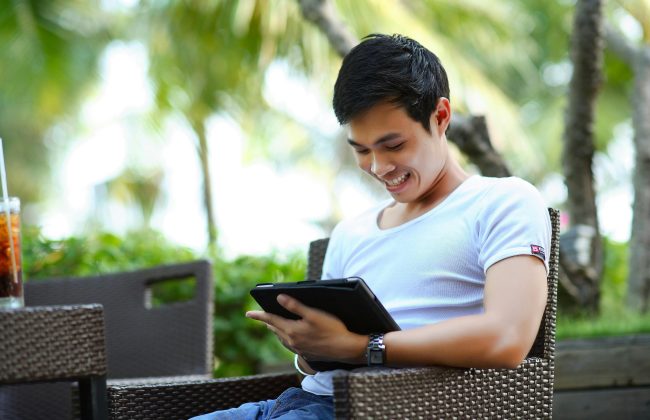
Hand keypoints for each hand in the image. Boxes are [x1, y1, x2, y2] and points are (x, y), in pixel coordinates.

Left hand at [246, 294, 366, 362]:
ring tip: (272, 324)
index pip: (271, 320)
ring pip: (281, 337)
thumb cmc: (332, 329)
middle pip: (275, 329)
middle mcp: (292, 341)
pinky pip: (289, 344)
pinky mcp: (306, 352)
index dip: (259, 315)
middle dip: (267, 321)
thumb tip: (279, 298)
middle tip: (260, 316)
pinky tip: (289, 335)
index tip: (248, 313)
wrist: (346, 348)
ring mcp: (299, 348)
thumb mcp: (314, 314)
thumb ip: (295, 306)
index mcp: (292, 330)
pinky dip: (284, 337)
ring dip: (275, 330)